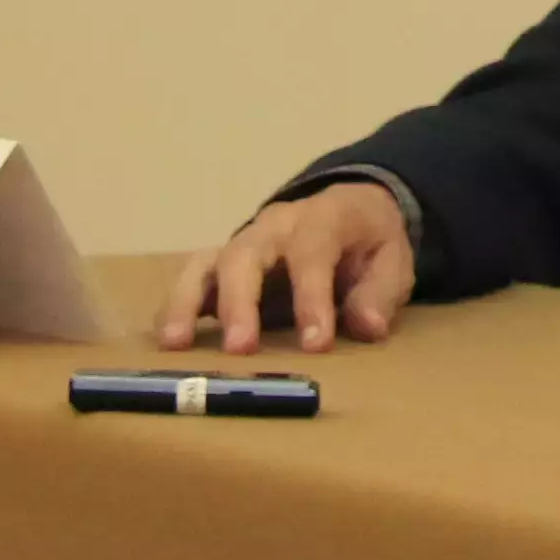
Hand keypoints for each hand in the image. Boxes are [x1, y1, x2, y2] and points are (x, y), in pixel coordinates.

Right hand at [152, 181, 414, 357]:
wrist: (350, 210)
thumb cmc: (369, 242)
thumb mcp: (392, 261)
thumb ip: (379, 293)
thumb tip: (366, 327)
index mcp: (323, 219)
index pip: (312, 254)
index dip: (312, 299)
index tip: (316, 345)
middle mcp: (274, 227)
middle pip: (245, 255)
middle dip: (240, 303)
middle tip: (240, 349)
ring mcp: (242, 243)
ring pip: (205, 264)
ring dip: (186, 303)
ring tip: (174, 344)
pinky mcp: (221, 264)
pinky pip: (192, 280)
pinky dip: (175, 307)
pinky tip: (167, 341)